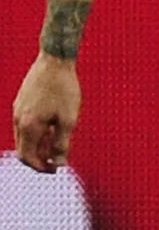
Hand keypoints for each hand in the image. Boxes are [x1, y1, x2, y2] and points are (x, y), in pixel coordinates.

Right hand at [13, 52, 74, 171]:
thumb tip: (60, 163)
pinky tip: (51, 128)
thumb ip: (62, 144)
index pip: (27, 157)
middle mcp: (18, 120)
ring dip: (37, 145)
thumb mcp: (69, 119)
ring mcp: (17, 110)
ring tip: (57, 145)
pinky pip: (25, 124)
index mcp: (28, 127)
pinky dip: (35, 132)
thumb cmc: (65, 89)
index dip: (40, 167)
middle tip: (56, 161)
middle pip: (23, 149)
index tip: (55, 169)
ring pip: (23, 137)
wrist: (55, 60)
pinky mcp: (21, 102)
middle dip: (38, 158)